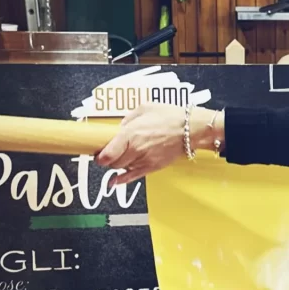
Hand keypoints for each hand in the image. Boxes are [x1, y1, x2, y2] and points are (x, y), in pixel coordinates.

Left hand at [95, 103, 220, 186]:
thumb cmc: (171, 117)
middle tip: (108, 154)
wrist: (190, 129)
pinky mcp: (153, 167)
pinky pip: (134, 176)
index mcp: (130, 134)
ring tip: (120, 158)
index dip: (99, 156)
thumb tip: (121, 127)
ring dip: (119, 165)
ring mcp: (144, 160)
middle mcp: (135, 149)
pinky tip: (115, 181)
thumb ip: (128, 119)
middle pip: (113, 163)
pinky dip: (122, 180)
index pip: (107, 154)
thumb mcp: (145, 108)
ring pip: (123, 169)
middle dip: (108, 159)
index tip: (98, 153)